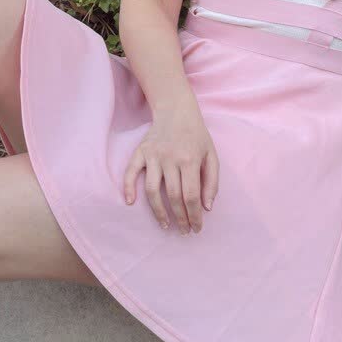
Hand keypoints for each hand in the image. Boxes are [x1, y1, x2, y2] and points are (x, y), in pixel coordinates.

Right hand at [123, 104, 217, 234]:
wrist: (176, 110)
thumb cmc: (196, 136)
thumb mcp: (211, 155)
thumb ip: (212, 182)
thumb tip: (207, 207)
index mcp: (190, 160)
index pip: (192, 196)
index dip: (195, 215)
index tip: (197, 228)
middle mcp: (170, 158)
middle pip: (173, 196)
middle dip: (180, 218)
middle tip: (184, 231)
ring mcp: (153, 155)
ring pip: (152, 190)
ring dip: (158, 212)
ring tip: (165, 225)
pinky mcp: (140, 152)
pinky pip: (131, 172)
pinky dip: (129, 187)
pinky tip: (130, 202)